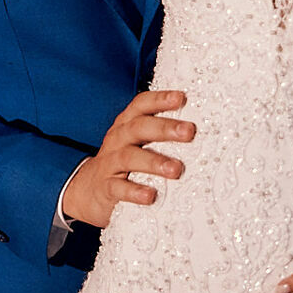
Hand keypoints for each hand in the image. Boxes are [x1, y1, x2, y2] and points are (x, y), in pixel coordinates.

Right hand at [61, 89, 194, 227]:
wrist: (89, 190)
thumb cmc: (124, 162)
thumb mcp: (137, 142)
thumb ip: (160, 133)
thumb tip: (204, 127)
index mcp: (127, 125)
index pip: (141, 105)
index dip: (159, 100)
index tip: (181, 97)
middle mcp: (118, 139)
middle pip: (138, 128)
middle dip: (164, 128)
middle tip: (188, 132)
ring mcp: (110, 163)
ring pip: (129, 157)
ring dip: (153, 161)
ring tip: (175, 169)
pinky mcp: (106, 187)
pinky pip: (118, 187)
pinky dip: (134, 191)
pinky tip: (150, 195)